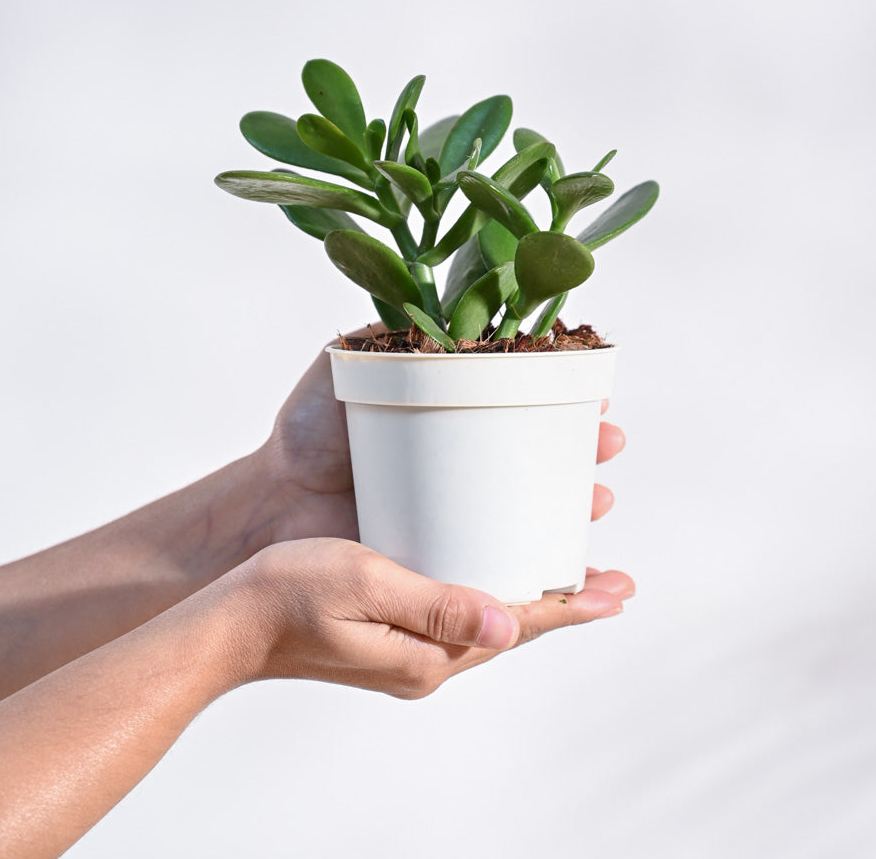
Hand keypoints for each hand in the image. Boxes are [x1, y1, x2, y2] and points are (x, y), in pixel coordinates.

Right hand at [230, 537, 634, 698]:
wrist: (231, 626)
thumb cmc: (289, 594)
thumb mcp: (367, 584)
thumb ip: (437, 606)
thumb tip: (508, 626)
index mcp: (427, 655)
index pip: (517, 627)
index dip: (570, 606)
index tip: (617, 590)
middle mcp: (427, 664)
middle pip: (513, 631)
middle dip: (565, 605)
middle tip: (613, 582)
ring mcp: (409, 657)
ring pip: (488, 627)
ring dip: (532, 604)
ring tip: (571, 580)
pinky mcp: (393, 643)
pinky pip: (459, 622)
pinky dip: (491, 602)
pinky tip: (497, 586)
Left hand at [263, 328, 626, 543]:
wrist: (270, 504)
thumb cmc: (305, 434)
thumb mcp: (344, 367)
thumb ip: (386, 334)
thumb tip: (439, 310)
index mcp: (448, 415)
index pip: (523, 404)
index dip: (563, 398)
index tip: (593, 391)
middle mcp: (462, 463)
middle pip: (542, 456)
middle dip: (583, 451)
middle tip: (605, 443)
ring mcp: (457, 512)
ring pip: (536, 511)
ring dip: (578, 507)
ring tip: (597, 501)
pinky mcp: (446, 558)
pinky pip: (506, 562)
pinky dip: (546, 565)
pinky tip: (575, 565)